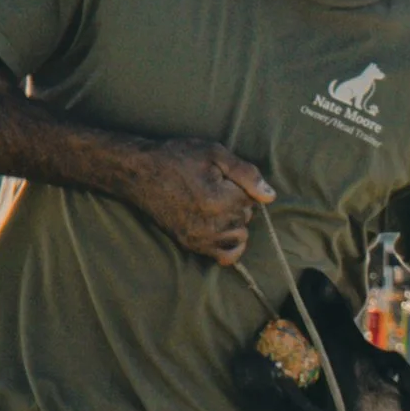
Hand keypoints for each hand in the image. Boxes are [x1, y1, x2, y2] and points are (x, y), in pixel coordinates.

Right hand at [124, 136, 273, 264]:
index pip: (253, 199)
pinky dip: (228, 243)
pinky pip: (225, 256)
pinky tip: (219, 228)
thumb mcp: (214, 154)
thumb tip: (270, 196)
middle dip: (238, 204)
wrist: (139, 173)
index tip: (221, 177)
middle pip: (247, 218)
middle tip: (214, 189)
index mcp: (220, 201)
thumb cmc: (177, 158)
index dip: (240, 186)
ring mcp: (200, 238)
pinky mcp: (191, 245)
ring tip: (214, 206)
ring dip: (234, 223)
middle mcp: (212, 225)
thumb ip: (247, 174)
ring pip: (239, 236)